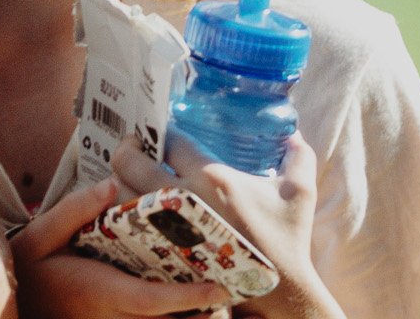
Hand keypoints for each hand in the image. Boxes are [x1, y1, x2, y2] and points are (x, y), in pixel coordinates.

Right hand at [11, 175, 228, 317]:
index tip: (217, 287)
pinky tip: (202, 305)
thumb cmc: (32, 268)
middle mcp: (112, 318)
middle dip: (202, 313)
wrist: (17, 300)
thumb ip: (72, 212)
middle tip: (237, 292)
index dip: (185, 298)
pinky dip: (178, 317)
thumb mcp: (39, 238)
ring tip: (228, 298)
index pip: (149, 300)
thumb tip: (109, 186)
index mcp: (100, 292)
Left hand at [114, 133, 339, 318]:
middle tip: (132, 145)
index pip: (171, 141)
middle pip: (131, 163)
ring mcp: (166, 230)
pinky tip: (128, 209)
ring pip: (121, 196)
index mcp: (213, 178)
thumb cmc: (288, 237)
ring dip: (118, 181)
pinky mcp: (161, 253)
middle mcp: (183, 200)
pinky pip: (125, 229)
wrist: (277, 290)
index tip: (163, 129)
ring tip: (127, 175)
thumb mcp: (301, 190)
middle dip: (126, 148)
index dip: (162, 130)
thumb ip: (299, 155)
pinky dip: (120, 214)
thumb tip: (295, 134)